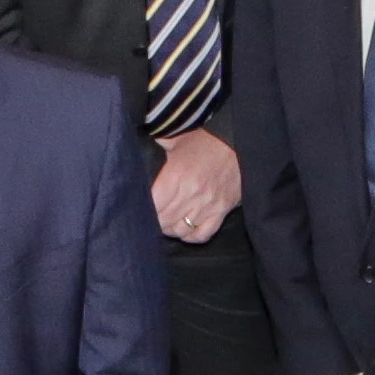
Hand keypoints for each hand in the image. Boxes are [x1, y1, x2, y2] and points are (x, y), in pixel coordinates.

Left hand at [150, 128, 243, 242]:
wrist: (240, 143)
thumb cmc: (205, 141)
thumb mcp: (177, 138)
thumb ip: (157, 145)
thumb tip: (135, 148)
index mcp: (177, 174)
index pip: (153, 204)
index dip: (145, 208)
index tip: (142, 206)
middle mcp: (191, 193)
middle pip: (164, 220)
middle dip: (156, 220)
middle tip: (154, 215)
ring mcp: (208, 205)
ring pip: (180, 230)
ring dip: (171, 229)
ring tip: (168, 222)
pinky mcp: (221, 211)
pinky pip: (202, 235)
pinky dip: (191, 236)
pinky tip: (186, 230)